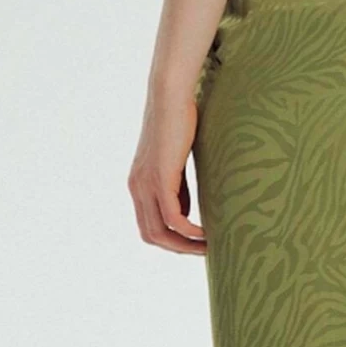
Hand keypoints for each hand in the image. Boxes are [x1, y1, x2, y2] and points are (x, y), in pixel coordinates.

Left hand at [129, 88, 206, 253]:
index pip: (148, 226)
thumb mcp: (177, 162)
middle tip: (205, 251)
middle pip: (151, 235)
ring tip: (209, 246)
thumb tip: (188, 209)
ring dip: (185, 245)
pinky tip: (207, 233)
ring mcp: (145, 184)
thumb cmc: (179, 122)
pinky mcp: (159, 177)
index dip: (171, 240)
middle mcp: (136, 187)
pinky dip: (189, 231)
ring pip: (159, 232)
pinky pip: (172, 218)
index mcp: (138, 184)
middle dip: (178, 248)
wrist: (170, 95)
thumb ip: (178, 186)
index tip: (195, 243)